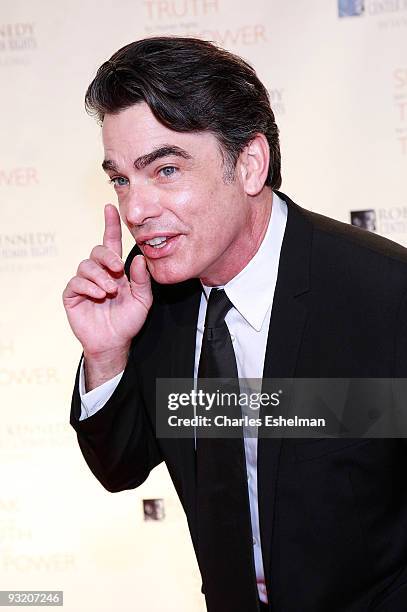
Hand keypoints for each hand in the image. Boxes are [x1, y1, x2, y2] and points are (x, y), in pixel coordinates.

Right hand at [62, 204, 152, 359]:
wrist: (114, 342)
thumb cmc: (128, 320)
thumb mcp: (142, 300)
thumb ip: (142, 280)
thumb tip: (140, 258)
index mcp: (115, 270)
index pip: (111, 242)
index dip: (110, 224)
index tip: (110, 207)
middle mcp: (98, 272)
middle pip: (97, 251)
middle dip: (107, 257)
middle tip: (118, 270)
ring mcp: (84, 283)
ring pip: (86, 265)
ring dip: (99, 276)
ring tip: (110, 291)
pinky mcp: (72, 294)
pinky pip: (76, 282)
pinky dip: (89, 286)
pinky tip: (99, 295)